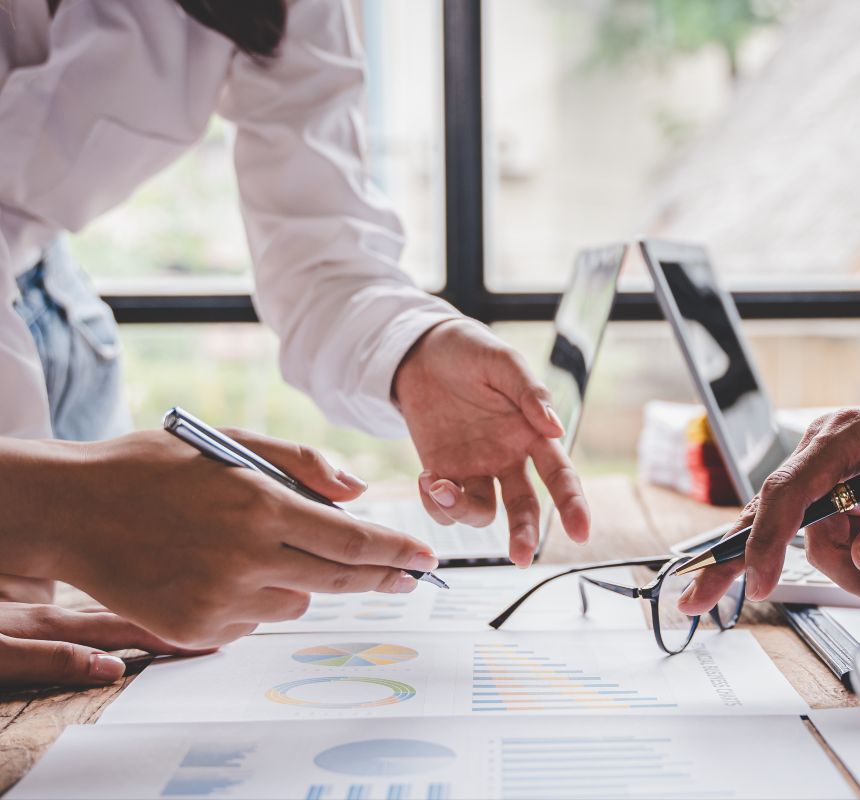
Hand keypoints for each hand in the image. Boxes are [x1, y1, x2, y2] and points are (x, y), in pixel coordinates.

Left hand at [0, 603, 205, 688]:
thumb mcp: (0, 657)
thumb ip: (54, 659)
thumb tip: (114, 668)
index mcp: (53, 625)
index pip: (126, 630)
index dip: (168, 636)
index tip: (207, 640)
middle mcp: (55, 614)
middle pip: (126, 616)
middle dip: (167, 622)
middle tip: (206, 626)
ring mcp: (42, 613)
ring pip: (108, 612)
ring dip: (143, 617)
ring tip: (172, 617)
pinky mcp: (28, 617)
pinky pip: (88, 615)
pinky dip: (115, 617)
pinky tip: (114, 616)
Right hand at [5, 429, 440, 647]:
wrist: (72, 511)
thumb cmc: (153, 467)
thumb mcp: (231, 442)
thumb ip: (303, 463)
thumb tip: (359, 492)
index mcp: (260, 507)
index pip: (351, 541)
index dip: (395, 552)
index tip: (426, 557)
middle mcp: (246, 559)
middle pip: (339, 581)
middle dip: (381, 579)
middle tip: (407, 577)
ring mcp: (219, 601)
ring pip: (296, 603)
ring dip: (300, 582)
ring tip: (258, 548)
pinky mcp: (195, 631)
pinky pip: (253, 621)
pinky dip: (255, 599)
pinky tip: (220, 570)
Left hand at [393, 319, 589, 566]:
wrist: (420, 351)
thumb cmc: (470, 351)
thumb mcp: (503, 362)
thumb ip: (531, 393)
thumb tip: (556, 426)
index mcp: (532, 434)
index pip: (560, 476)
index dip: (573, 504)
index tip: (581, 532)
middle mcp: (508, 459)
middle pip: (525, 507)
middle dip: (525, 533)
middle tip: (520, 556)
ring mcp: (475, 469)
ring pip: (481, 512)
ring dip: (462, 510)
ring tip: (439, 486)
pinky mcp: (442, 472)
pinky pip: (444, 506)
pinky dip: (435, 503)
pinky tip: (426, 479)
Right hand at [678, 343, 859, 620]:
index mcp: (840, 439)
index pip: (787, 492)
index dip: (768, 540)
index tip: (761, 582)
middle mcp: (825, 458)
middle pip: (774, 520)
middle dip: (746, 565)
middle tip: (695, 604)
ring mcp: (832, 480)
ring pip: (822, 547)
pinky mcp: (845, 500)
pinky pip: (843, 546)